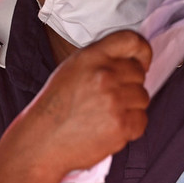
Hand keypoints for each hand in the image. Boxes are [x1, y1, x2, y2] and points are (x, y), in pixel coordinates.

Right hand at [5, 30, 152, 176]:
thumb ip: (102, 59)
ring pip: (143, 97)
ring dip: (130, 107)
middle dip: (129, 85)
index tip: (142, 63)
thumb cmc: (56, 107)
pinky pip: (142, 120)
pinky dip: (130, 126)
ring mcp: (114, 101)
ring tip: (104, 114)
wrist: (40, 142)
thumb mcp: (73, 69)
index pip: (131, 40)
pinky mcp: (122, 125)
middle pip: (139, 74)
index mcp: (91, 57)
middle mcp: (104, 75)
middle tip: (107, 98)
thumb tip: (134, 60)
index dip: (142, 51)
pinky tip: (108, 127)